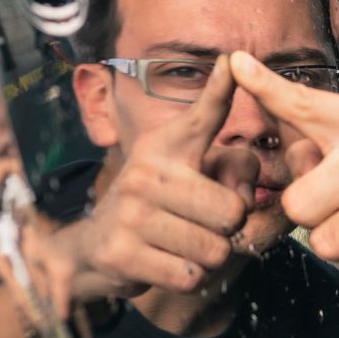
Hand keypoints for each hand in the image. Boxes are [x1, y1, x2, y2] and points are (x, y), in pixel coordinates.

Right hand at [44, 55, 257, 302]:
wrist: (94, 248)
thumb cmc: (161, 207)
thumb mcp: (191, 177)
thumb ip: (234, 172)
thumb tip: (244, 195)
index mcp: (167, 146)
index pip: (204, 115)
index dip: (221, 88)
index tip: (233, 59)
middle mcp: (147, 171)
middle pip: (232, 211)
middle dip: (229, 229)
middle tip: (202, 225)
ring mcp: (131, 212)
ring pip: (215, 249)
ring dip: (208, 257)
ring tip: (183, 244)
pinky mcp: (121, 251)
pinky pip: (191, 276)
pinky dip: (190, 278)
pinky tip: (167, 262)